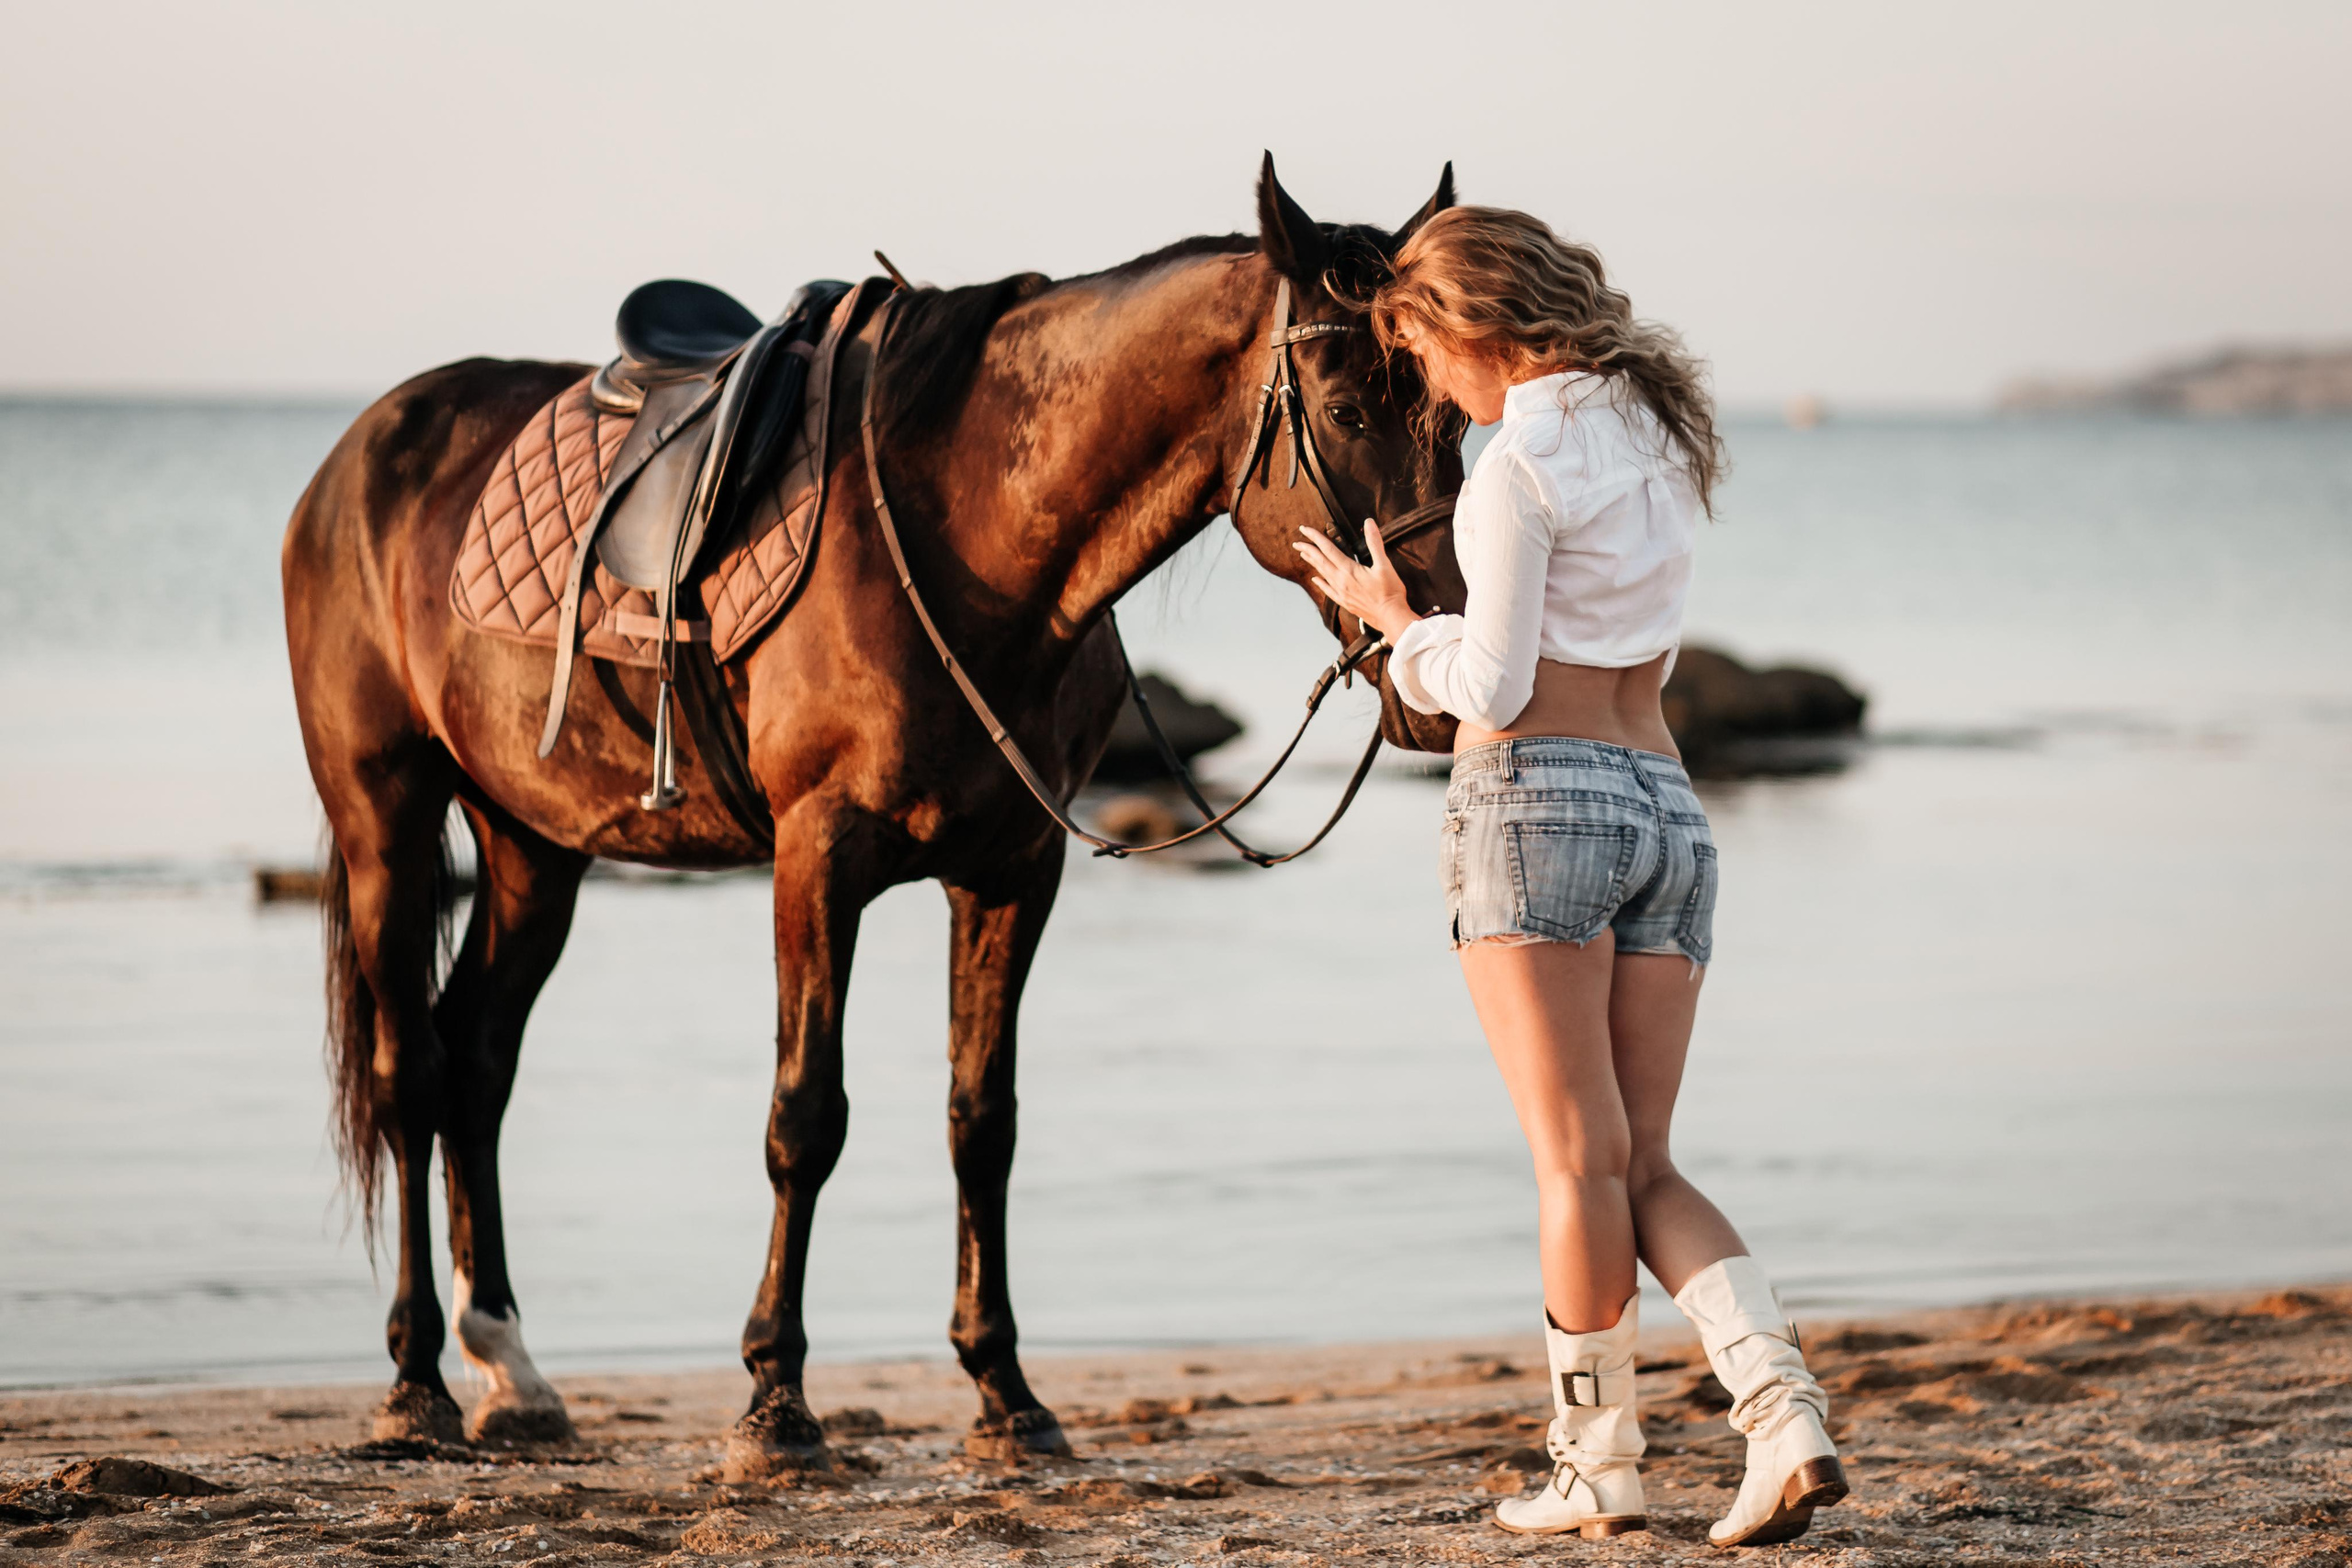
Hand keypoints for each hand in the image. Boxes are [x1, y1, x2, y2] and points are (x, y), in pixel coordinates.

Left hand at [1293, 522, 1421, 642]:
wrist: (1390, 617)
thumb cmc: (1389, 591)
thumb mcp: (1384, 564)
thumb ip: (1375, 543)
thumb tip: (1369, 523)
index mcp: (1349, 569)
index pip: (1328, 549)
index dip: (1315, 537)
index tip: (1304, 529)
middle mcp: (1341, 580)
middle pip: (1320, 561)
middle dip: (1308, 549)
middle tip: (1296, 542)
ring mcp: (1341, 592)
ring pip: (1322, 574)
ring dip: (1312, 563)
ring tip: (1303, 555)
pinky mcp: (1344, 602)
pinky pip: (1327, 590)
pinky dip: (1320, 583)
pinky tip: (1315, 579)